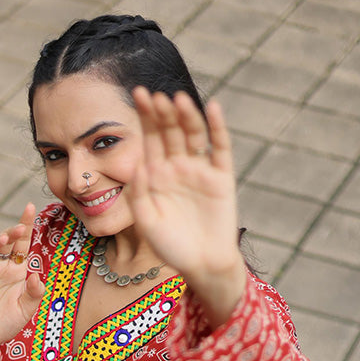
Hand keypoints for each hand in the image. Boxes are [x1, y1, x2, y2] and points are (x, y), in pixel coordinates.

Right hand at [0, 204, 44, 360]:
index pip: (22, 243)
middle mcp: (1, 266)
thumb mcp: (26, 310)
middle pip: (7, 242)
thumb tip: (36, 275)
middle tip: (20, 227)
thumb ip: (34, 294)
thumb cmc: (6, 323)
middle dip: (13, 232)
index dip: (26, 225)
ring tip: (3, 238)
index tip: (30, 207)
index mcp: (17, 269)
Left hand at [130, 88, 245, 323]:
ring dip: (186, 116)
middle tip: (154, 94)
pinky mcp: (221, 178)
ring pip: (193, 135)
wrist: (202, 265)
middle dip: (162, 113)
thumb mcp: (147, 222)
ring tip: (177, 99)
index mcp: (157, 175)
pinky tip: (212, 108)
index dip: (146, 116)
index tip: (138, 94)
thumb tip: (138, 164)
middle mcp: (178, 167)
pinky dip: (217, 128)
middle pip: (170, 132)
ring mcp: (200, 170)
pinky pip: (220, 148)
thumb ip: (139, 194)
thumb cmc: (171, 248)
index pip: (150, 138)